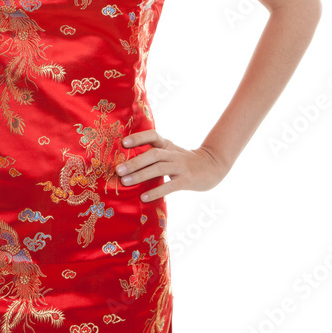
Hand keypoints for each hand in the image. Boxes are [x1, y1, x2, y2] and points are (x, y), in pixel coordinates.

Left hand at [114, 130, 228, 202]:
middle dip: (134, 162)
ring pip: (159, 168)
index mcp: (167, 144)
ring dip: (141, 175)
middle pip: (153, 154)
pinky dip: (156, 191)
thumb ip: (153, 153)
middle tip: (118, 169)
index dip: (138, 138)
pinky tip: (144, 197)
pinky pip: (170, 186)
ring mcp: (181, 166)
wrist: (213, 166)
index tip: (123, 143)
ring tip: (125, 181)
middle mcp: (173, 153)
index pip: (152, 135)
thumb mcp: (170, 152)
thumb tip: (127, 160)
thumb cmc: (184, 160)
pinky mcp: (187, 180)